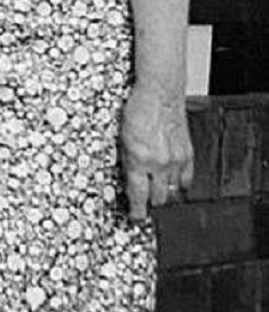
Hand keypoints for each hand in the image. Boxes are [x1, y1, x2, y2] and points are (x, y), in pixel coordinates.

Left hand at [121, 84, 193, 221]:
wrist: (160, 93)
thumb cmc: (138, 110)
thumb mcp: (122, 139)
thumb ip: (127, 162)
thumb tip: (129, 180)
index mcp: (139, 160)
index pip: (138, 195)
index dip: (137, 211)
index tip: (136, 218)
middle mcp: (159, 163)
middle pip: (158, 197)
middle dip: (151, 203)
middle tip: (145, 205)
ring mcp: (176, 159)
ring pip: (174, 190)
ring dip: (165, 194)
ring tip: (158, 194)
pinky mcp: (188, 153)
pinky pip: (187, 178)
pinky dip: (180, 184)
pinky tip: (174, 183)